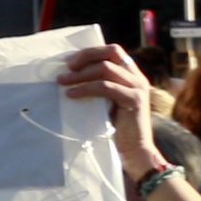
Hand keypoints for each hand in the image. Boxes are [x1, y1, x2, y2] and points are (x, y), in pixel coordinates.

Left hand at [58, 44, 165, 185]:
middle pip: (111, 52)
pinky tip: (71, 94)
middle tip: (66, 67)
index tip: (70, 61)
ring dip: (80, 74)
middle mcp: (138, 77)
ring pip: (105, 69)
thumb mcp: (105, 100)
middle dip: (85, 56)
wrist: (134, 150)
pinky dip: (85, 88)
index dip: (90, 52)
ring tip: (62, 81)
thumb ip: (98, 84)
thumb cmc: (115, 126)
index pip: (112, 51)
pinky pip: (105, 87)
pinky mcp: (134, 100)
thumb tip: (69, 73)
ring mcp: (138, 87)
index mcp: (131, 74)